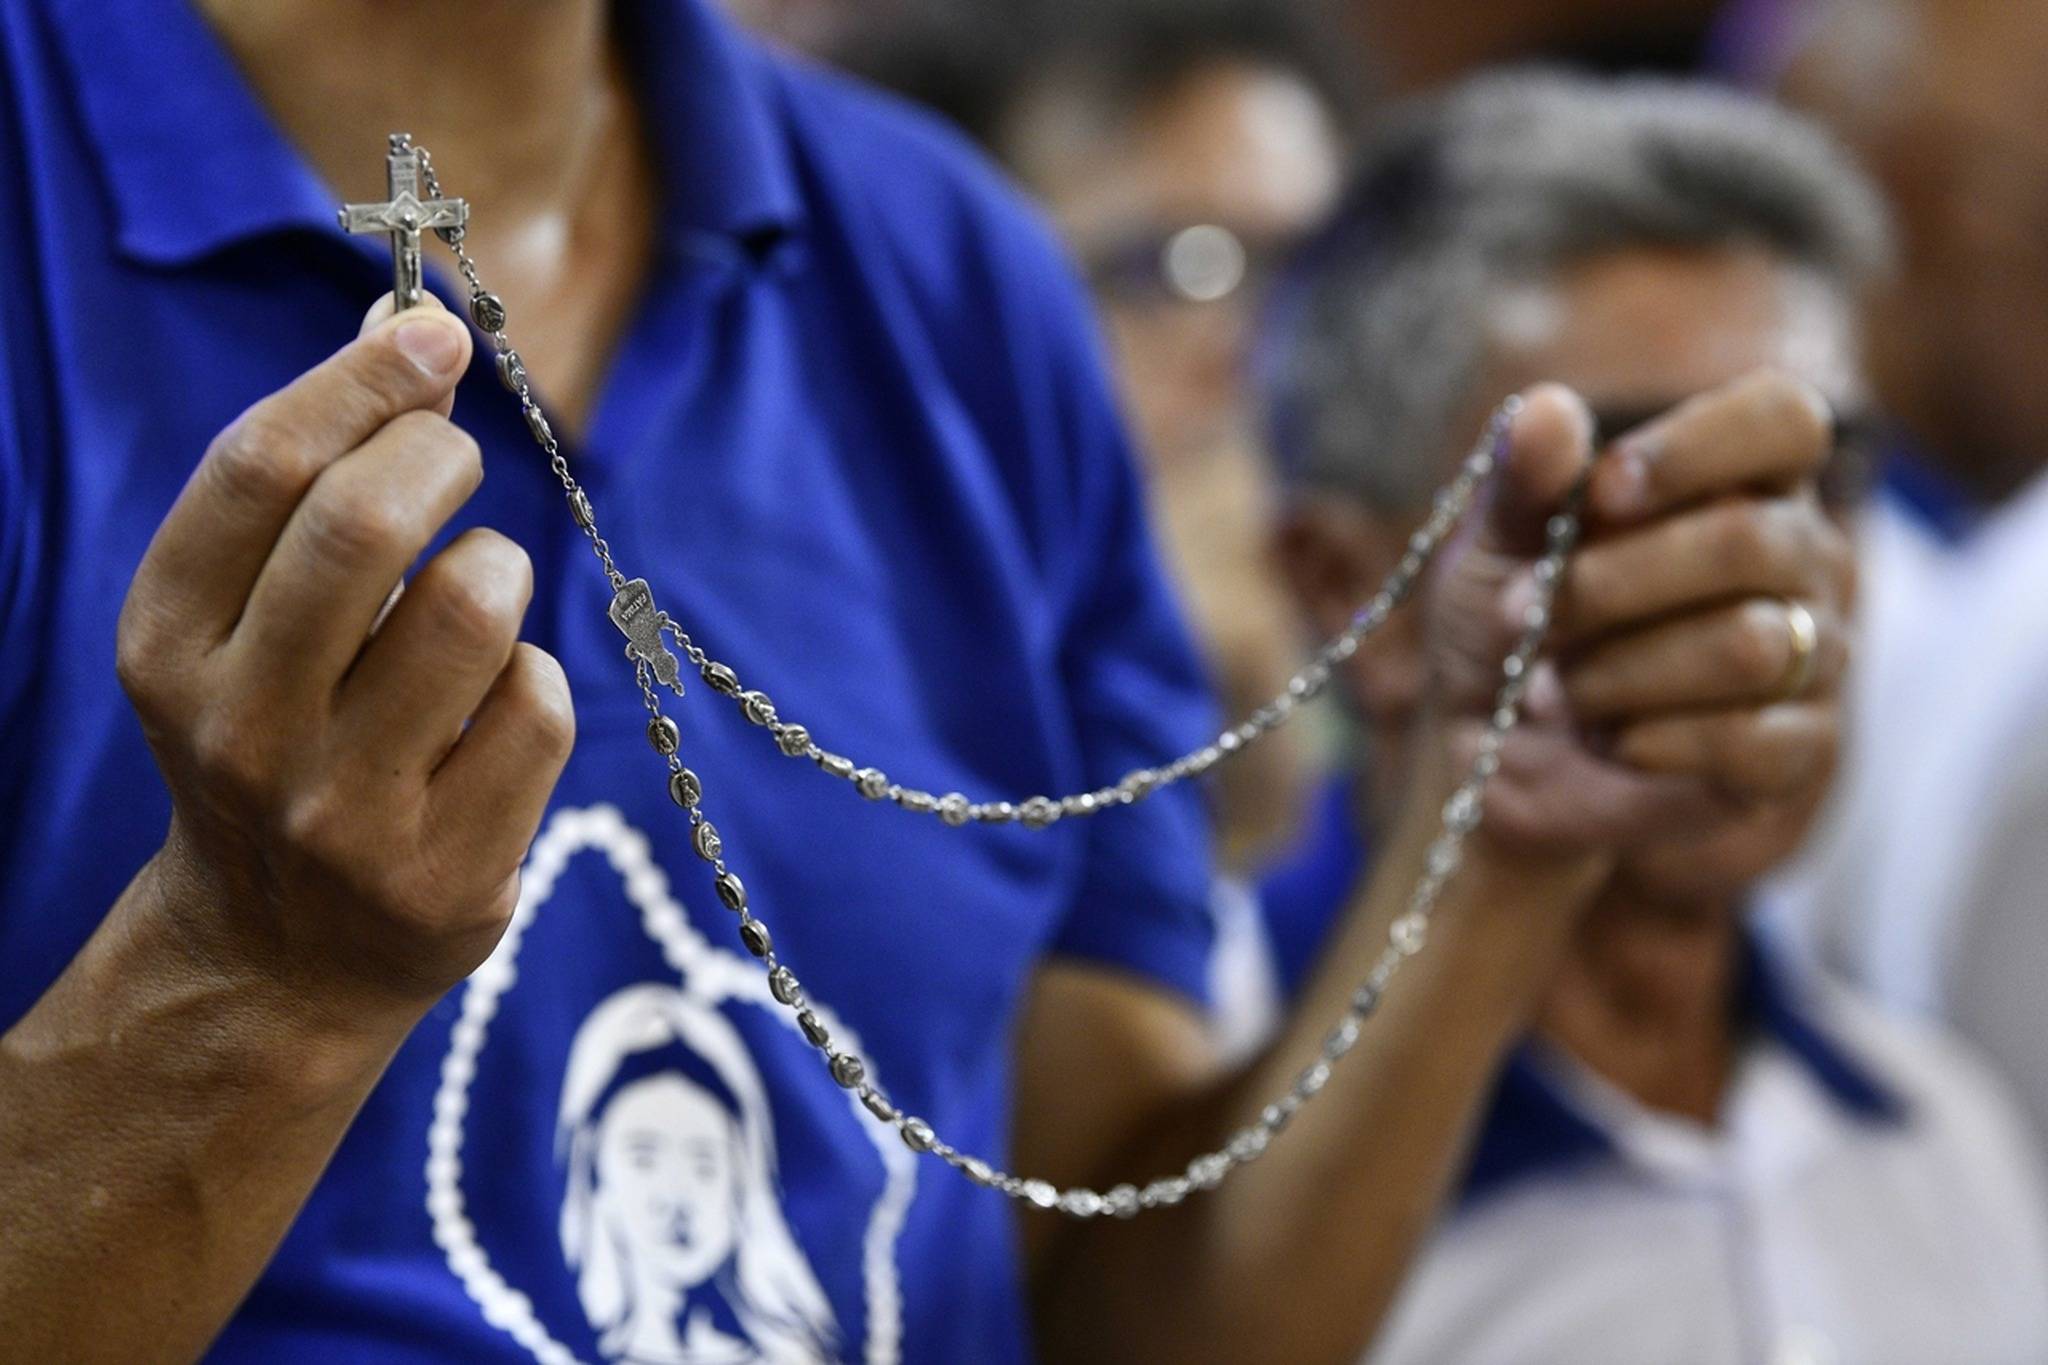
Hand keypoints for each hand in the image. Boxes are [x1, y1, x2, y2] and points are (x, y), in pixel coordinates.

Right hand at [115, 294, 573, 1024]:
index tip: (433, 331)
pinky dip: (536, 678)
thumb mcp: (250, 621)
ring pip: (473, 607)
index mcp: (168, 645)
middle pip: (365, 522)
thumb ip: (316, 479)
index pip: (260, 469)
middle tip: (457, 460)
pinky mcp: (446, 872)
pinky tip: (495, 707)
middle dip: (439, 454)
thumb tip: (403, 323)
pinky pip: (539, 706)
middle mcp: (240, 730)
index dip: (361, 379)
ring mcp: (344, 812)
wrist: (279, 955)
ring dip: (499, 569)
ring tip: (479, 596)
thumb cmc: (281, 740)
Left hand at [1418, 372, 1842, 858]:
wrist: (1496, 746)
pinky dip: (1651, 741)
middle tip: (1519, 612)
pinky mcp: (1800, 752)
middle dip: (1609, 585)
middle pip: (1749, 542)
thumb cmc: (1514, 617)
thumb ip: (1525, 479)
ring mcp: (1814, 655)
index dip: (1696, 447)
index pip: (1784, 418)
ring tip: (1549, 690)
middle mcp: (1801, 556)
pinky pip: (1752, 741)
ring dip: (1616, 672)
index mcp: (1743, 477)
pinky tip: (1603, 739)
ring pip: (1750, 647)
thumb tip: (1546, 412)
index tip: (1599, 493)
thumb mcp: (1495, 543)